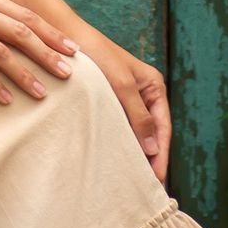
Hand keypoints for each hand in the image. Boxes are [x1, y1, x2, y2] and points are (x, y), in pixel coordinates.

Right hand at [0, 0, 79, 107]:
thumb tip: (3, 22)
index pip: (23, 14)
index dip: (50, 33)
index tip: (71, 49)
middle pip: (20, 32)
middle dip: (47, 54)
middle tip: (68, 74)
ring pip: (0, 52)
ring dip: (24, 75)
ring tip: (42, 94)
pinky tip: (4, 99)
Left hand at [74, 26, 171, 180]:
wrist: (64, 39)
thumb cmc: (97, 56)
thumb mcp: (122, 86)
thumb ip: (139, 116)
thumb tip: (152, 149)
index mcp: (154, 86)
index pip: (163, 128)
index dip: (161, 155)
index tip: (158, 180)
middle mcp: (143, 93)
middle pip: (151, 133)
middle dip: (151, 158)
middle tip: (147, 188)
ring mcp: (125, 98)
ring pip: (135, 131)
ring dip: (135, 152)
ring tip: (132, 179)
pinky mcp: (108, 101)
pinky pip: (118, 126)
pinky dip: (120, 142)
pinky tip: (114, 159)